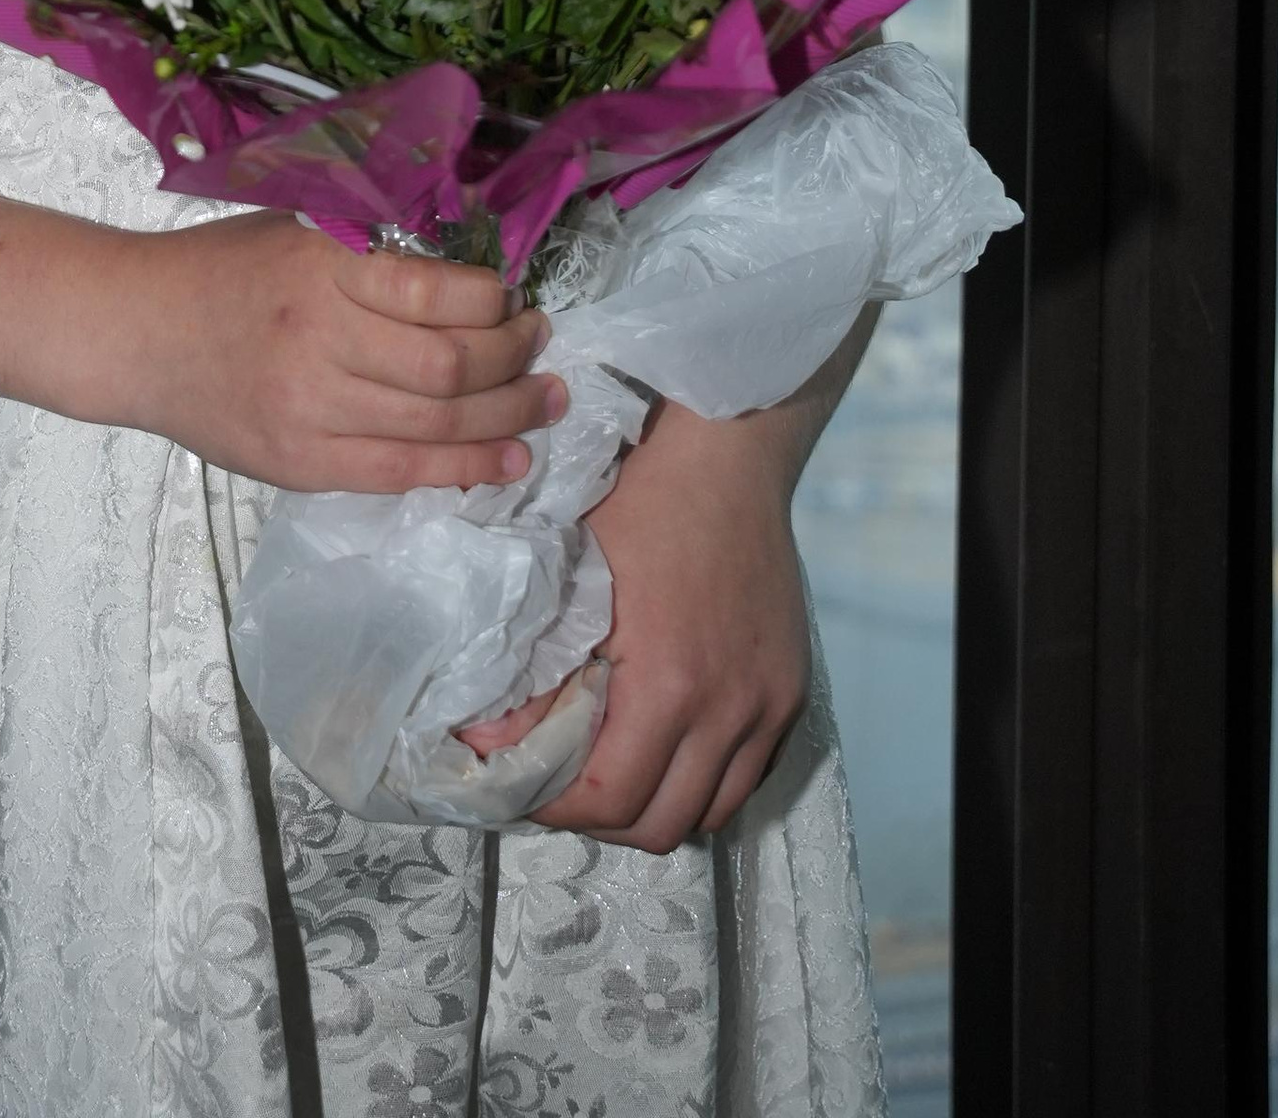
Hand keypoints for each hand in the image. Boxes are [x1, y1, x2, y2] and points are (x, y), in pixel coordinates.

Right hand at [121, 214, 567, 494]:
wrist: (136, 333)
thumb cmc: (222, 267)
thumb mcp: (294, 225)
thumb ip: (371, 245)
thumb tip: (467, 263)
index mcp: (320, 265)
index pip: (435, 292)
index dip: (492, 300)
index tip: (510, 295)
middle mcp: (319, 338)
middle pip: (449, 367)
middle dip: (514, 359)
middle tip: (540, 344)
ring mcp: (309, 411)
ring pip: (436, 427)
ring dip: (507, 417)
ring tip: (543, 403)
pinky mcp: (300, 465)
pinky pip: (401, 474)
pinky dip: (464, 469)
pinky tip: (505, 460)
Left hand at [521, 402, 811, 850]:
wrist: (728, 452)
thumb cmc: (640, 499)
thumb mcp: (572, 574)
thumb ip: (535, 669)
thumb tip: (486, 738)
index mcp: (670, 680)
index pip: (611, 798)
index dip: (557, 811)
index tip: (522, 788)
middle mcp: (730, 706)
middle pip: (664, 824)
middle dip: (603, 821)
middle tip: (561, 789)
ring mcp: (769, 703)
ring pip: (712, 810)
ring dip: (658, 805)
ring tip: (613, 771)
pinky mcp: (790, 690)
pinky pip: (749, 774)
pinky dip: (705, 779)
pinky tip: (666, 743)